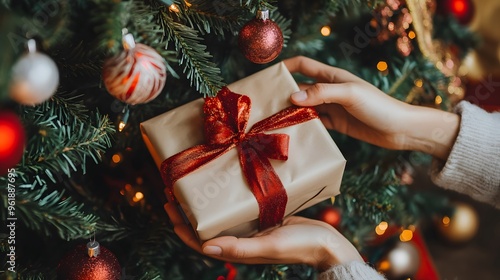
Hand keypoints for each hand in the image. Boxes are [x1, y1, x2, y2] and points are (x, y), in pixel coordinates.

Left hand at [165, 203, 361, 270]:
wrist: (328, 243)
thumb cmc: (300, 246)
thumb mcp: (269, 245)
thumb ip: (239, 248)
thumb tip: (205, 248)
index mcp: (237, 250)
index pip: (199, 242)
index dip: (181, 226)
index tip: (168, 205)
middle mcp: (239, 239)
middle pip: (204, 226)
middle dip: (187, 211)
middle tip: (173, 188)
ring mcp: (250, 228)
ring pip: (218, 216)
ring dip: (204, 203)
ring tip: (192, 184)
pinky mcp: (261, 217)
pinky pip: (237, 209)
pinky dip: (225, 199)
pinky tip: (222, 184)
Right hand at [283, 56, 459, 159]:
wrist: (400, 130)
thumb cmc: (378, 106)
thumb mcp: (349, 94)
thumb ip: (321, 93)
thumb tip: (292, 96)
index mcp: (332, 77)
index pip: (303, 65)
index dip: (286, 67)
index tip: (268, 76)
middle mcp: (330, 90)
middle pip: (300, 87)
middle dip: (284, 93)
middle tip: (266, 104)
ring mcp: (333, 107)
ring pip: (305, 107)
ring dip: (292, 112)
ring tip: (274, 121)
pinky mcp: (337, 124)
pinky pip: (315, 123)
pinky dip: (304, 126)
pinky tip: (294, 132)